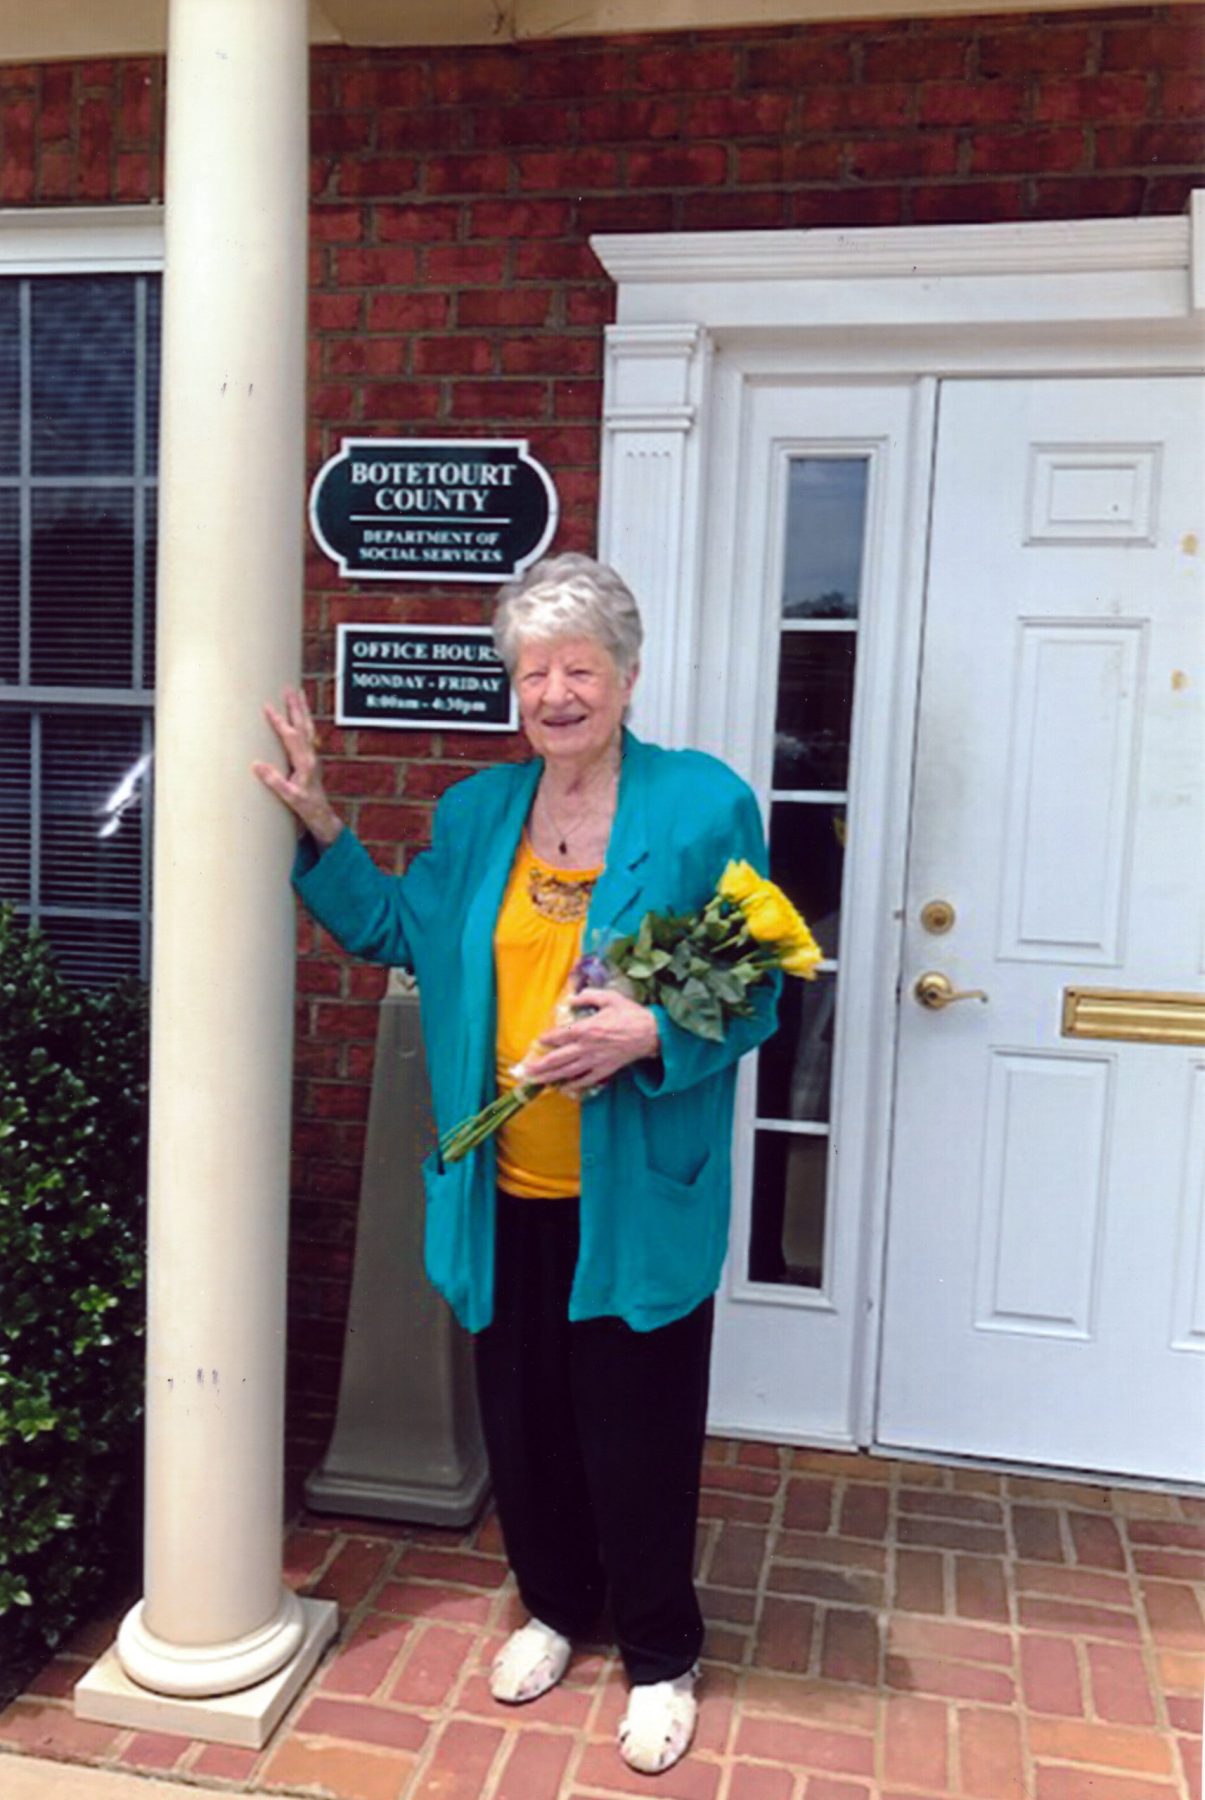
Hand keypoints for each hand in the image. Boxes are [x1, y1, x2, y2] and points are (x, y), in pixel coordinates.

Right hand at [252, 686, 342, 846]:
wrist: (322, 817)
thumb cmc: (306, 809)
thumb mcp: (289, 798)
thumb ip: (275, 782)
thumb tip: (257, 765)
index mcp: (305, 763)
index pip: (291, 737)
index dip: (279, 721)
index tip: (267, 707)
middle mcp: (311, 756)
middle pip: (304, 725)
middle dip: (296, 706)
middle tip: (289, 688)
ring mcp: (313, 756)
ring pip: (308, 727)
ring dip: (302, 709)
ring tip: (298, 693)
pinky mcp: (311, 759)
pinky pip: (308, 734)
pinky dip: (304, 721)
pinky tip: (300, 715)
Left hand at [526, 987, 659, 1097]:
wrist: (651, 1033)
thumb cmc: (630, 1014)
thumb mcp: (609, 998)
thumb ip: (588, 996)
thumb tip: (571, 999)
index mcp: (586, 1028)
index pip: (559, 1035)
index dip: (546, 1039)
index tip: (537, 1042)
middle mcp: (587, 1047)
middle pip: (557, 1058)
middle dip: (539, 1066)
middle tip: (524, 1072)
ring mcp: (595, 1061)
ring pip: (567, 1072)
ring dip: (550, 1077)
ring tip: (535, 1082)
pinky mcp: (605, 1070)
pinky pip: (585, 1080)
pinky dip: (573, 1085)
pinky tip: (563, 1088)